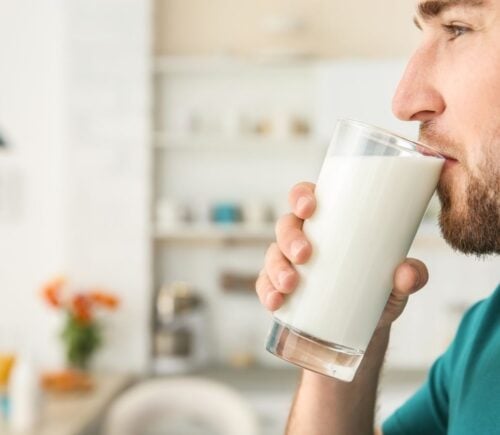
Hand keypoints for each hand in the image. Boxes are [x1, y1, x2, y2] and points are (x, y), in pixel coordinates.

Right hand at [255, 181, 428, 329]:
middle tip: (306, 255)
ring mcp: (288, 264)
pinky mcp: (280, 290)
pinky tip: (275, 303)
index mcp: (328, 224)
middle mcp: (303, 239)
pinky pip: (264, 285)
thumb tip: (407, 273)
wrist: (363, 331)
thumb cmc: (377, 292)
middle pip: (286, 225)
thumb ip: (411, 276)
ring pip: (272, 255)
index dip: (301, 195)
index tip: (309, 207)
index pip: (306, 198)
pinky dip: (267, 293)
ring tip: (290, 285)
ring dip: (276, 268)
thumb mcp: (396, 285)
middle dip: (290, 237)